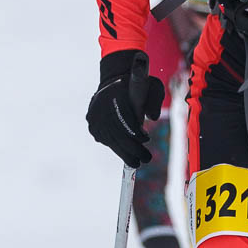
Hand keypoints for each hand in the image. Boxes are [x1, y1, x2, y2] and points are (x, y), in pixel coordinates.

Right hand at [86, 51, 164, 167]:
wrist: (114, 85)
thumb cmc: (137, 87)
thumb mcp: (151, 87)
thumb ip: (154, 101)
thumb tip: (153, 117)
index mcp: (116, 93)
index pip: (125, 118)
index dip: (136, 131)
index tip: (146, 138)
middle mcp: (101, 106)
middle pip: (118, 133)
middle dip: (133, 148)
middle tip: (146, 158)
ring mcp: (94, 117)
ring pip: (111, 140)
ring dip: (125, 153)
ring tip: (137, 162)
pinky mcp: (92, 126)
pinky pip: (105, 140)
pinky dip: (116, 147)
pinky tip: (126, 153)